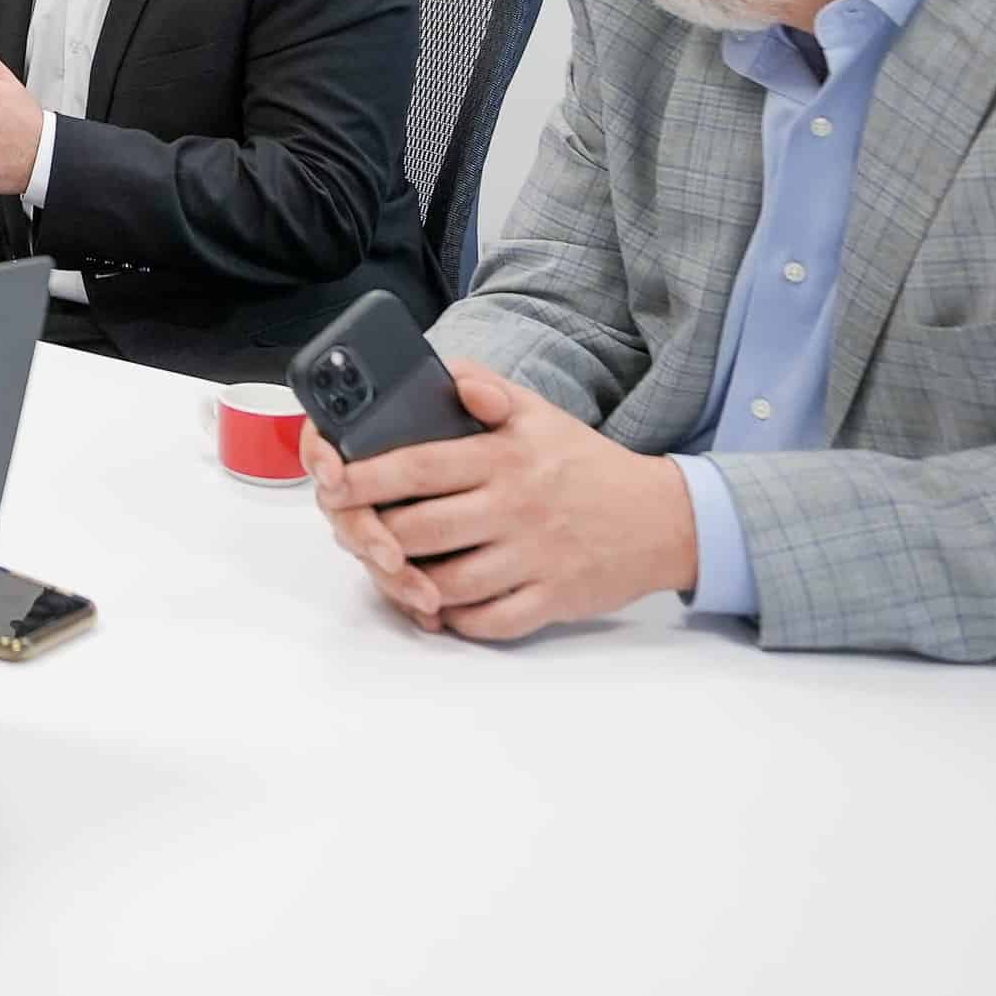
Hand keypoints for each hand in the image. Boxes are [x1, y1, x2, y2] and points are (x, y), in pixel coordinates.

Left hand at [303, 360, 697, 641]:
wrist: (661, 517)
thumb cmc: (585, 463)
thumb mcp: (538, 412)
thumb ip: (486, 386)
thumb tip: (446, 375)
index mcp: (503, 458)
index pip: (419, 467)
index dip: (367, 477)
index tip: (334, 483)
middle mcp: (514, 507)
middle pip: (422, 530)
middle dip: (376, 536)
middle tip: (353, 532)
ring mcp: (533, 557)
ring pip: (449, 582)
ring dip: (410, 582)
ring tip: (391, 569)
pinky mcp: (551, 599)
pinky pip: (489, 621)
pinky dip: (456, 618)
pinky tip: (440, 603)